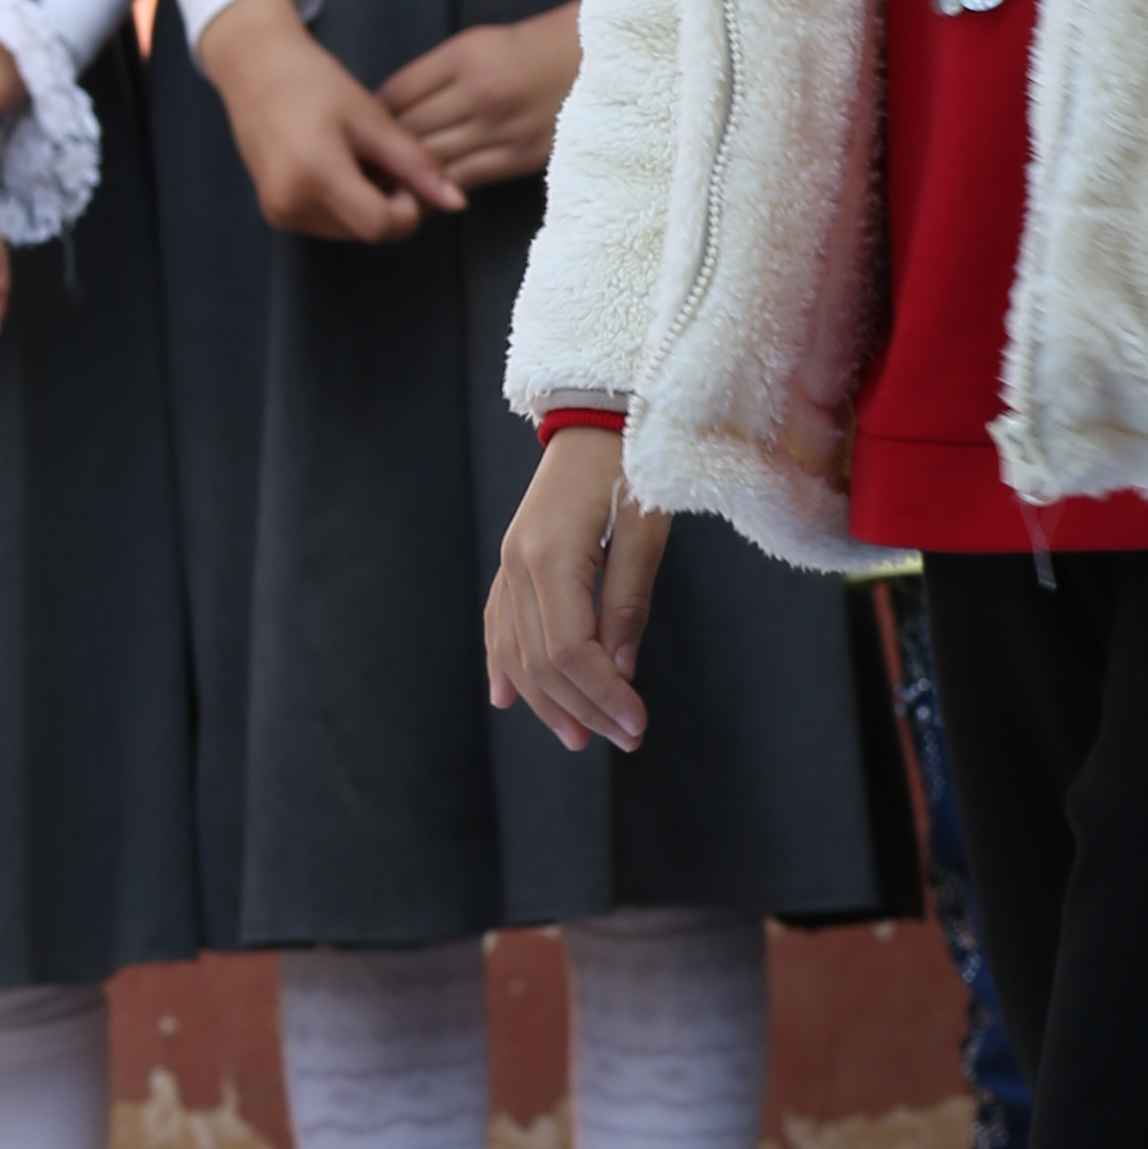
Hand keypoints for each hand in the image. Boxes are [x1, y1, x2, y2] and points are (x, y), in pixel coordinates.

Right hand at [191, 0, 461, 241]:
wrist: (255, 70)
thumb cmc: (315, 83)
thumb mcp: (372, 118)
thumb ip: (416, 163)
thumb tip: (458, 203)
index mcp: (316, 174)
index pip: (381, 225)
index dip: (408, 208)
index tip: (409, 174)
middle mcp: (291, 202)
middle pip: (367, 232)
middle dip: (389, 206)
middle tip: (385, 160)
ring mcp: (279, 212)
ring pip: (349, 232)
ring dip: (367, 206)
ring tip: (359, 159)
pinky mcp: (275, 213)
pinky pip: (327, 224)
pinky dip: (344, 204)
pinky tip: (339, 166)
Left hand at [380, 1, 582, 190]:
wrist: (588, 60)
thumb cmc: (522, 52)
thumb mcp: (473, 44)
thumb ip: (431, 76)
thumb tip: (385, 113)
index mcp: (463, 56)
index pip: (397, 93)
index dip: (373, 117)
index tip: (360, 131)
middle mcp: (481, 91)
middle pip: (410, 129)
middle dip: (381, 150)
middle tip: (361, 166)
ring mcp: (502, 126)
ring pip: (433, 158)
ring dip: (406, 174)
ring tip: (384, 184)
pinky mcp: (521, 156)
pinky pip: (464, 179)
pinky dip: (439, 187)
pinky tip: (424, 192)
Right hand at [485, 422, 666, 754]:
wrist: (599, 410)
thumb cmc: (633, 463)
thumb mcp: (647, 529)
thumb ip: (628, 600)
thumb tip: (620, 671)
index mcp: (551, 555)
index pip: (569, 650)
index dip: (603, 694)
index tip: (637, 724)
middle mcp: (519, 563)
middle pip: (540, 661)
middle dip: (584, 707)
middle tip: (626, 738)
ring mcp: (510, 562)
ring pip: (516, 651)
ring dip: (548, 700)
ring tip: (580, 736)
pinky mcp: (514, 560)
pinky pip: (500, 624)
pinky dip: (505, 666)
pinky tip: (507, 699)